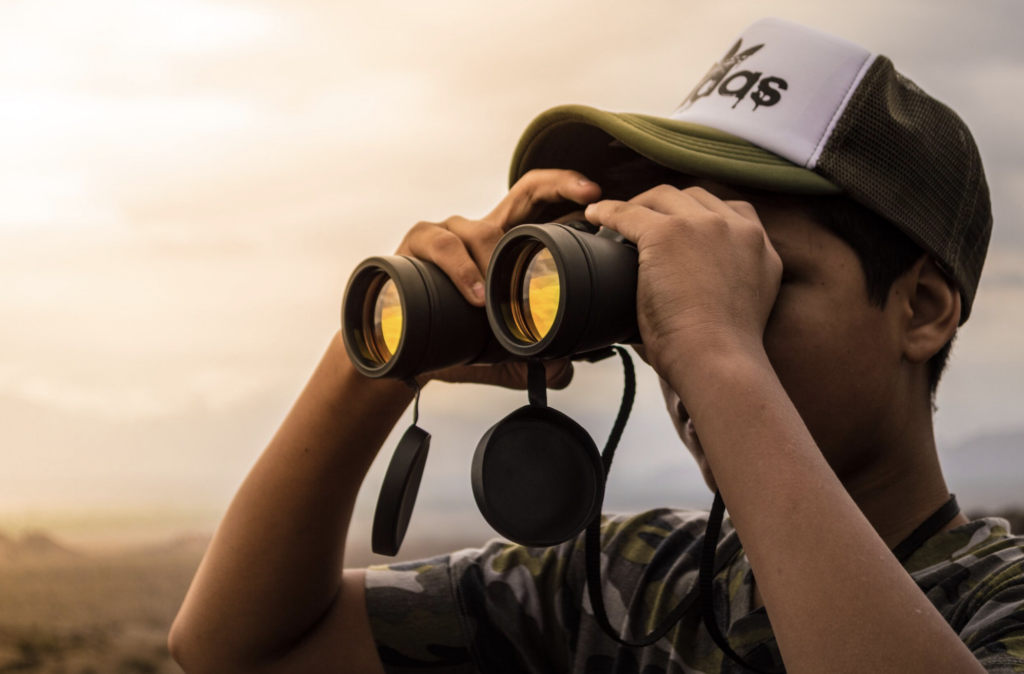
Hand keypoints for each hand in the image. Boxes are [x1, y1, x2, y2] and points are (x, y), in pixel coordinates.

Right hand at [395, 169, 602, 388]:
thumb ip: (535, 357)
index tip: (597, 195)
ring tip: (497, 296)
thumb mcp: (500, 351)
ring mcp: (449, 231)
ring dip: (494, 260)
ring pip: (480, 229)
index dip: (569, 192)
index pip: (542, 206)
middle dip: (559, 185)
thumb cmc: (449, 338)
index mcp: (504, 247)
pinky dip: (461, 269)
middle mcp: (480, 231)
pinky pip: (441, 245)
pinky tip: (473, 295)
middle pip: (524, 191)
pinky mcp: (417, 242)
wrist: (396, 349)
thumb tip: (566, 368)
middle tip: (589, 196)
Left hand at [585, 185, 781, 389]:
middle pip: (695, 197)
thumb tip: (688, 289)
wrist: (718, 360)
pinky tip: (595, 217)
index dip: (699, 214)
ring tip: (617, 221)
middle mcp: (739, 228)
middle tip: (642, 222)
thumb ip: (725, 281)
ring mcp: (704, 226)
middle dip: (667, 206)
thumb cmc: (720, 352)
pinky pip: (629, 213)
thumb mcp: (741, 304)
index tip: (680, 226)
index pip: (730, 210)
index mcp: (760, 247)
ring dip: (639, 205)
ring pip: (663, 197)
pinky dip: (608, 212)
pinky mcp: (668, 233)